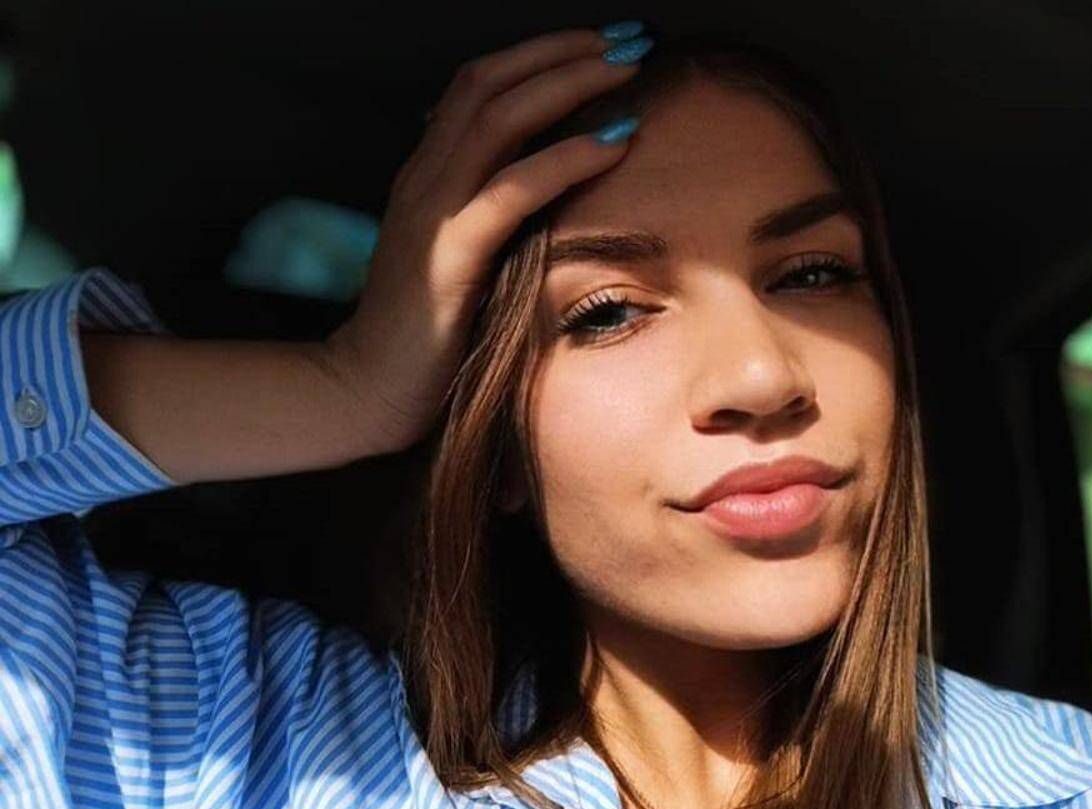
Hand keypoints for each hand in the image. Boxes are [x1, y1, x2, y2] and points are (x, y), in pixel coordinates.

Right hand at [318, 25, 648, 452]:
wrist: (366, 392)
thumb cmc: (425, 336)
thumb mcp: (459, 261)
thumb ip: (490, 220)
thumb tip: (550, 196)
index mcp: (425, 178)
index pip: (478, 88)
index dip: (538, 56)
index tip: (600, 44)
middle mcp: (422, 181)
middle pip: (489, 84)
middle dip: (562, 51)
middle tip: (628, 36)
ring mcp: (431, 214)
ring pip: (498, 118)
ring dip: (569, 83)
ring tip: (628, 66)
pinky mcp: (448, 256)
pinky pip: (511, 189)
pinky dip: (566, 158)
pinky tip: (615, 143)